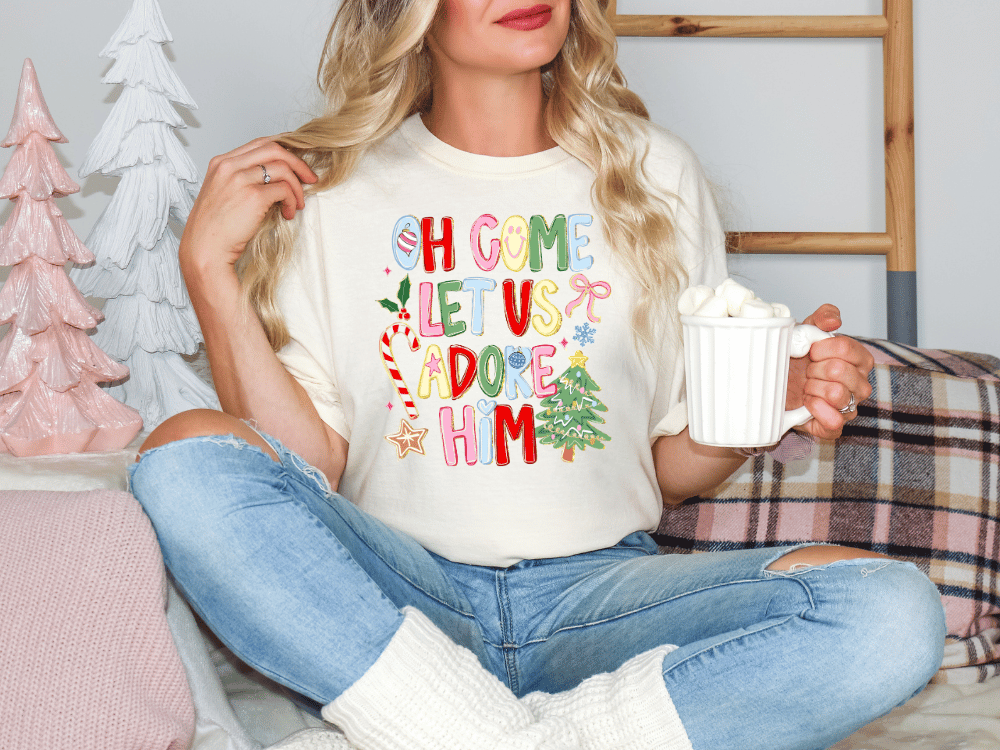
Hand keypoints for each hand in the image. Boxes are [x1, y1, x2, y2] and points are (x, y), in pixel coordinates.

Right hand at [179, 137, 316, 278]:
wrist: (205, 250)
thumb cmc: (215, 229)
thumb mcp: (222, 194)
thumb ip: (242, 180)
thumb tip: (274, 178)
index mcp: (221, 163)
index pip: (259, 143)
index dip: (283, 152)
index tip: (296, 164)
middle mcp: (229, 166)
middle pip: (274, 148)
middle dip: (298, 163)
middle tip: (310, 179)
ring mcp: (240, 179)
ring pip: (283, 168)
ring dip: (297, 187)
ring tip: (297, 204)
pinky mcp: (253, 196)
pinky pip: (284, 189)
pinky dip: (293, 201)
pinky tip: (289, 213)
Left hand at [786, 304, 873, 439]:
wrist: (776, 385)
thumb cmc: (796, 360)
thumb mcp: (805, 332)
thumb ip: (821, 319)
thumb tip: (834, 320)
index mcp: (858, 359)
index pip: (846, 348)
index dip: (821, 349)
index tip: (811, 351)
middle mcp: (860, 384)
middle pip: (839, 371)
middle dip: (814, 369)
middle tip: (807, 371)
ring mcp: (849, 406)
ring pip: (838, 395)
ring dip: (813, 388)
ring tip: (806, 387)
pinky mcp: (834, 426)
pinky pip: (834, 422)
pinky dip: (816, 411)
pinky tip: (807, 403)